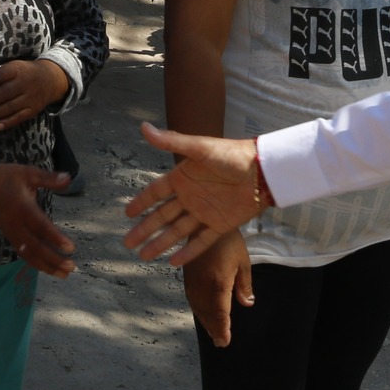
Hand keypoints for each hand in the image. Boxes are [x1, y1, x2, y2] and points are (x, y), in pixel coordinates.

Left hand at [0, 60, 70, 131]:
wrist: (51, 80)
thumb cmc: (24, 72)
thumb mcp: (13, 67)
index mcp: (18, 69)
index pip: (1, 75)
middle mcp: (25, 83)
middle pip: (4, 93)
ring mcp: (30, 98)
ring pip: (10, 107)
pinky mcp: (33, 110)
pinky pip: (19, 117)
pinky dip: (7, 122)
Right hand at [0, 159, 75, 276]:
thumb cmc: (5, 177)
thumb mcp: (27, 172)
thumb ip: (48, 178)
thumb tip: (69, 178)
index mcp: (22, 207)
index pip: (40, 226)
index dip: (55, 238)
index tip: (70, 248)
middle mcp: (15, 224)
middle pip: (35, 246)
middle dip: (53, 259)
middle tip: (71, 267)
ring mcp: (11, 232)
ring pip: (28, 254)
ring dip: (46, 266)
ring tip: (64, 274)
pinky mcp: (9, 236)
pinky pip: (23, 253)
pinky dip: (36, 263)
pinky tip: (50, 269)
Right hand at [122, 122, 264, 266]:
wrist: (263, 171)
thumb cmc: (231, 154)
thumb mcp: (200, 147)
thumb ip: (172, 141)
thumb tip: (144, 127)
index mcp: (183, 177)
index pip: (156, 193)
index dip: (141, 203)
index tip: (127, 214)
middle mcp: (191, 196)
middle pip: (162, 216)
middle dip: (145, 229)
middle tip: (127, 242)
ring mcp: (205, 212)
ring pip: (177, 231)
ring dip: (161, 243)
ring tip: (143, 256)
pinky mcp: (221, 225)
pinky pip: (201, 242)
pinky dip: (187, 252)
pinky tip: (173, 262)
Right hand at [183, 230, 253, 347]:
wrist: (204, 221)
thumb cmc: (228, 241)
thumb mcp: (243, 262)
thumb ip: (244, 285)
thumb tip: (247, 304)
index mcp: (218, 281)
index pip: (220, 312)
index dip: (222, 328)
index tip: (225, 341)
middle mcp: (202, 284)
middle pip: (207, 313)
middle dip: (214, 329)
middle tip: (221, 343)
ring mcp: (192, 281)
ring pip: (198, 308)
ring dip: (205, 321)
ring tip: (213, 333)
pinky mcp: (186, 276)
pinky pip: (191, 299)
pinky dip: (197, 310)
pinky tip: (202, 314)